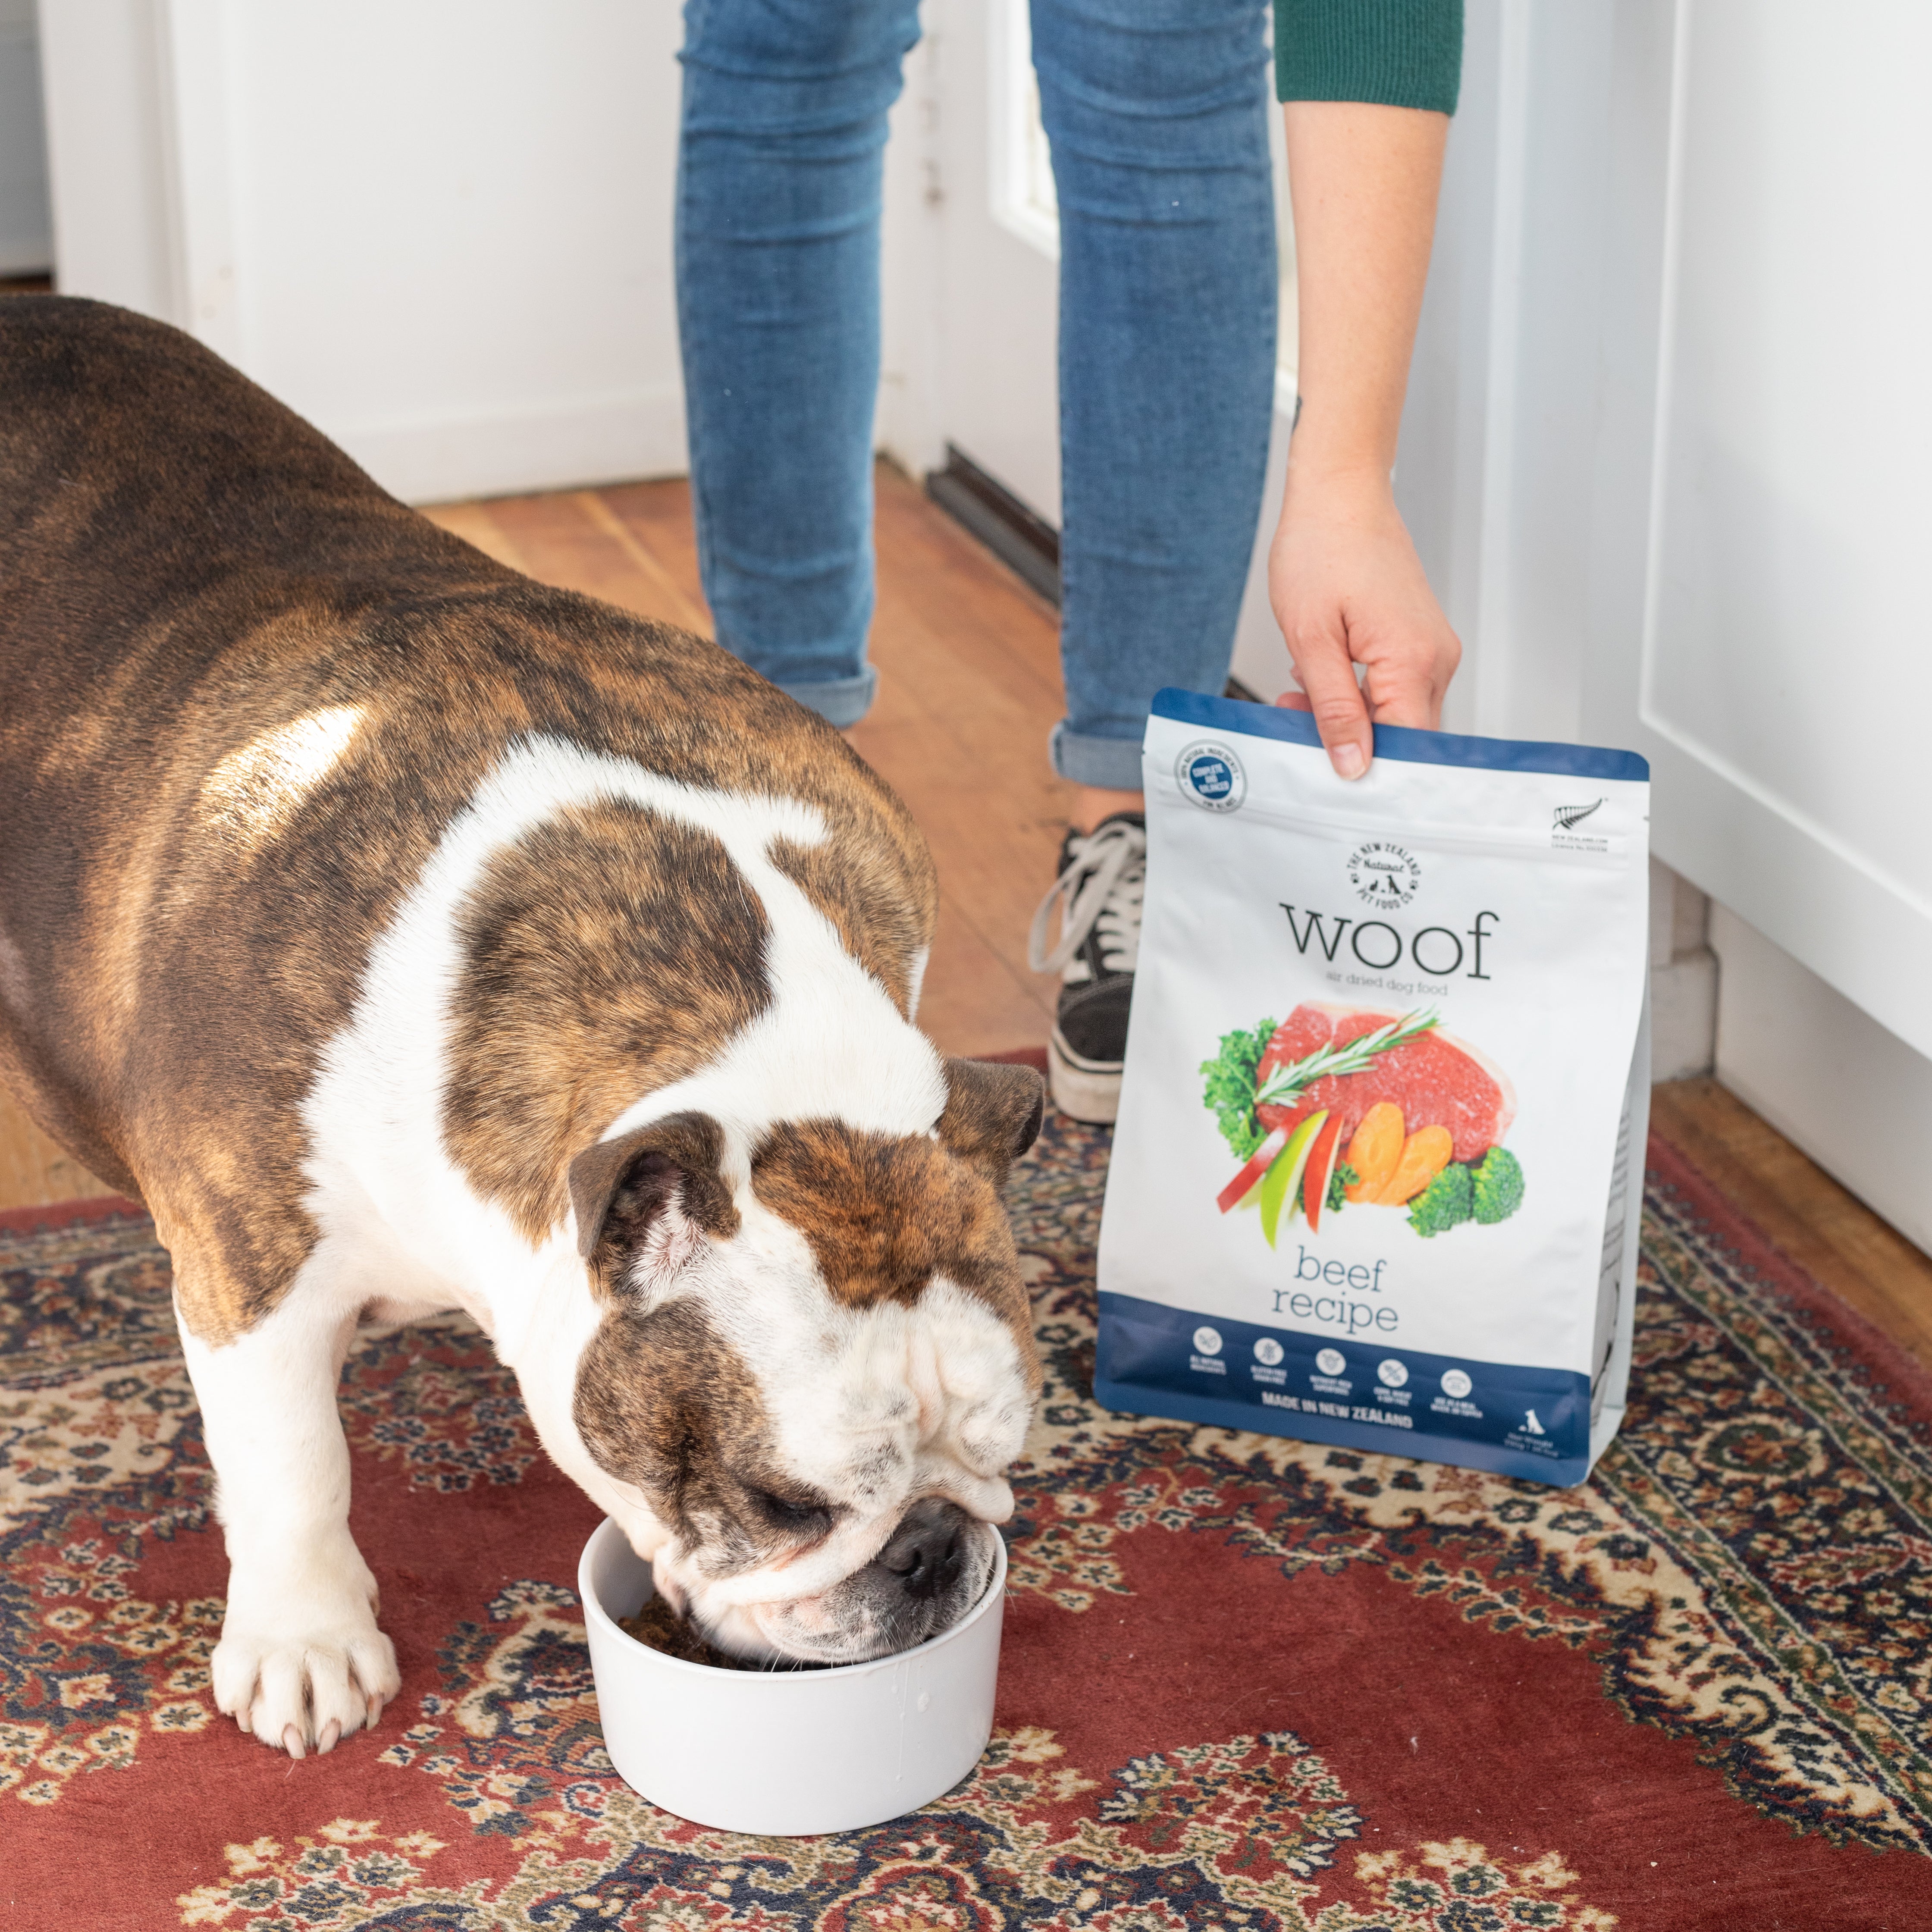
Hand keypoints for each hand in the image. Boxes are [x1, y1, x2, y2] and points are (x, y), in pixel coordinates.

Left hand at [1268, 463, 1459, 779]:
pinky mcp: (1419, 640)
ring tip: (1300, 691)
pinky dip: (1355, 692)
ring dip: (1347, 716)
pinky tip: (1321, 672)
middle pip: (1404, 735)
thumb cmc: (1322, 549)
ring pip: (1396, 713)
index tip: (1329, 780)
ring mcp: (1432, 648)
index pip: (1407, 745)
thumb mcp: (1311, 637)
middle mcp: (1435, 657)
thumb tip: (1352, 764)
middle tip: (1294, 723)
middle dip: (1349, 742)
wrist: (1339, 494)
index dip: (1371, 771)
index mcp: (1413, 659)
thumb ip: (1332, 707)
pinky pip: (1393, 688)